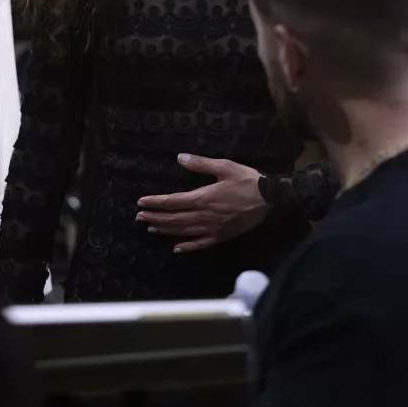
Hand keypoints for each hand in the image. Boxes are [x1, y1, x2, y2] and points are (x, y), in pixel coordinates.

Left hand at [136, 154, 270, 252]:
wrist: (268, 198)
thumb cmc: (246, 180)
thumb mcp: (224, 166)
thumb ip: (200, 164)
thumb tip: (179, 158)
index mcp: (203, 198)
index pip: (173, 202)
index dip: (155, 203)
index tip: (141, 203)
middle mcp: (204, 216)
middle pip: (174, 219)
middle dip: (155, 218)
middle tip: (139, 218)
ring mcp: (212, 228)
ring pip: (184, 232)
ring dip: (166, 231)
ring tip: (152, 229)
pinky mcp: (222, 236)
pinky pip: (201, 244)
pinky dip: (188, 247)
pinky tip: (177, 248)